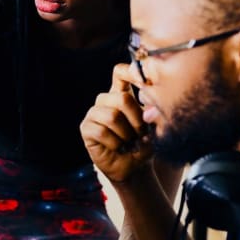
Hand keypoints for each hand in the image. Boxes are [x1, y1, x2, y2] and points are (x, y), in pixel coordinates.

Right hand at [80, 63, 152, 181]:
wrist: (133, 167)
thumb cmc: (143, 144)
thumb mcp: (153, 129)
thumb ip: (152, 117)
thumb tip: (149, 112)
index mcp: (122, 94)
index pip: (120, 73)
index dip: (130, 72)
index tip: (144, 81)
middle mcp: (106, 101)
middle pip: (121, 98)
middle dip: (137, 119)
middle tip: (141, 133)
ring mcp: (94, 114)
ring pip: (112, 116)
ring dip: (126, 134)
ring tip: (130, 142)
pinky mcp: (86, 128)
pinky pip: (101, 131)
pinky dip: (115, 143)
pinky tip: (118, 147)